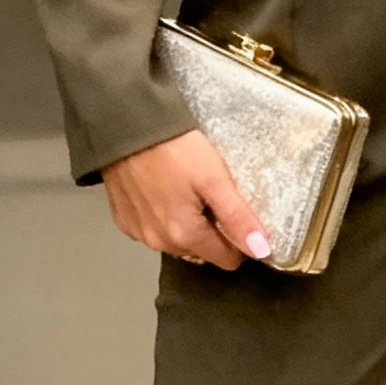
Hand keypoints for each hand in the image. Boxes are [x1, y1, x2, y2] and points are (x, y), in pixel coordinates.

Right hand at [102, 131, 272, 270]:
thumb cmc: (173, 148)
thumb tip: (261, 250)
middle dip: (212, 229)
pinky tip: (163, 190)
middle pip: (202, 251)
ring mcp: (138, 233)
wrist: (126, 125)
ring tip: (186, 189)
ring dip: (187, 224)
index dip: (238, 238)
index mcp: (185, 236)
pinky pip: (153, 229)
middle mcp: (159, 243)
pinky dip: (162, 216)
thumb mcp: (215, 179)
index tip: (236, 211)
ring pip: (177, 242)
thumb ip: (238, 218)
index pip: (227, 259)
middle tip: (210, 194)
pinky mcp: (123, 220)